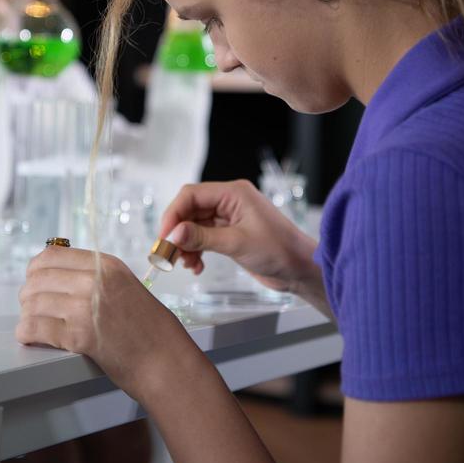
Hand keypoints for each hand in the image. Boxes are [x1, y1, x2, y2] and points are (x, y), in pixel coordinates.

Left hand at [16, 247, 193, 405]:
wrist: (165, 359)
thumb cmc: (148, 327)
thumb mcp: (125, 285)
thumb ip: (95, 276)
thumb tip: (59, 275)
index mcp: (105, 265)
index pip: (53, 254)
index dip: (36, 268)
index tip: (34, 278)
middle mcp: (94, 281)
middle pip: (38, 278)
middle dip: (29, 294)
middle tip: (30, 306)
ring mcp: (85, 308)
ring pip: (34, 304)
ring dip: (27, 315)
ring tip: (30, 323)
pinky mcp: (79, 337)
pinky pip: (36, 329)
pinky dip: (27, 333)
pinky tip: (29, 336)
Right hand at [161, 180, 319, 295]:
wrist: (299, 269)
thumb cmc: (278, 250)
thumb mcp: (237, 244)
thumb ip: (203, 237)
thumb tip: (172, 234)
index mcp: (233, 193)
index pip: (192, 195)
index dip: (173, 214)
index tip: (164, 237)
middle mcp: (229, 201)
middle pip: (190, 210)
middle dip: (177, 232)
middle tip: (168, 254)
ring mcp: (229, 218)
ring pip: (194, 225)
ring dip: (186, 244)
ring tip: (186, 263)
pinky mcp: (230, 234)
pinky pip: (203, 237)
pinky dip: (196, 250)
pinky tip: (197, 265)